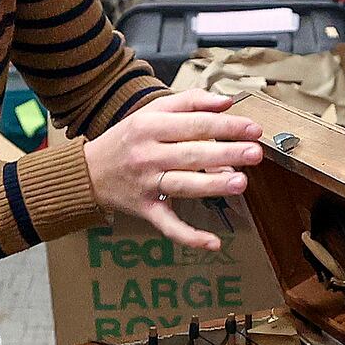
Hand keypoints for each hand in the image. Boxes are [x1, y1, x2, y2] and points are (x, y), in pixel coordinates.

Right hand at [83, 90, 264, 251]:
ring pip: (183, 184)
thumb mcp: (151, 112)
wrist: (88, 172)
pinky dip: (189, 236)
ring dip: (212, 184)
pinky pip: (168, 225)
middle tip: (255, 153)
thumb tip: (226, 102)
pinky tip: (213, 243)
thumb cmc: (128, 139)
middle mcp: (147, 154)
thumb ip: (189, 102)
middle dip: (226, 152)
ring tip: (241, 182)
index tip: (253, 129)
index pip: (194, 123)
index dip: (226, 125)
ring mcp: (146, 184)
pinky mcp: (145, 209)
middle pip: (191, 153)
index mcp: (150, 126)